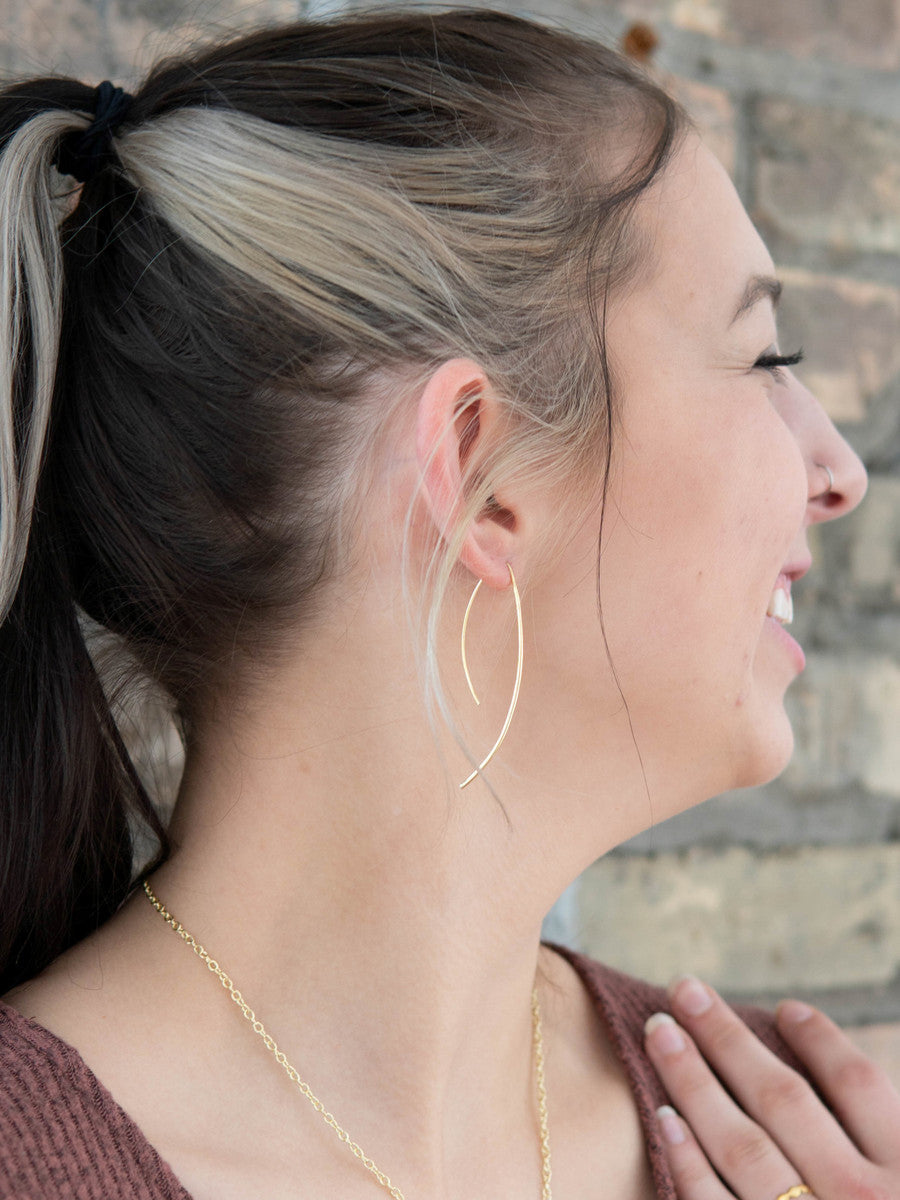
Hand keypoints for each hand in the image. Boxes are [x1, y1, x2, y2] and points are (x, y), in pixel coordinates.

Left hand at [644, 975, 899, 1199]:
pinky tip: (664, 1119)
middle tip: (684, 990)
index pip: (857, 1083)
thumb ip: (882, 1133)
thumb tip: (834, 1073)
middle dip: (726, 1037)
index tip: (785, 1008)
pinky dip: (689, 1162)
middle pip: (783, 1099)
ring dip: (693, 1080)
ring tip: (659, 1033)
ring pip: (743, 1144)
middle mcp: (860, 1199)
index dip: (819, 1039)